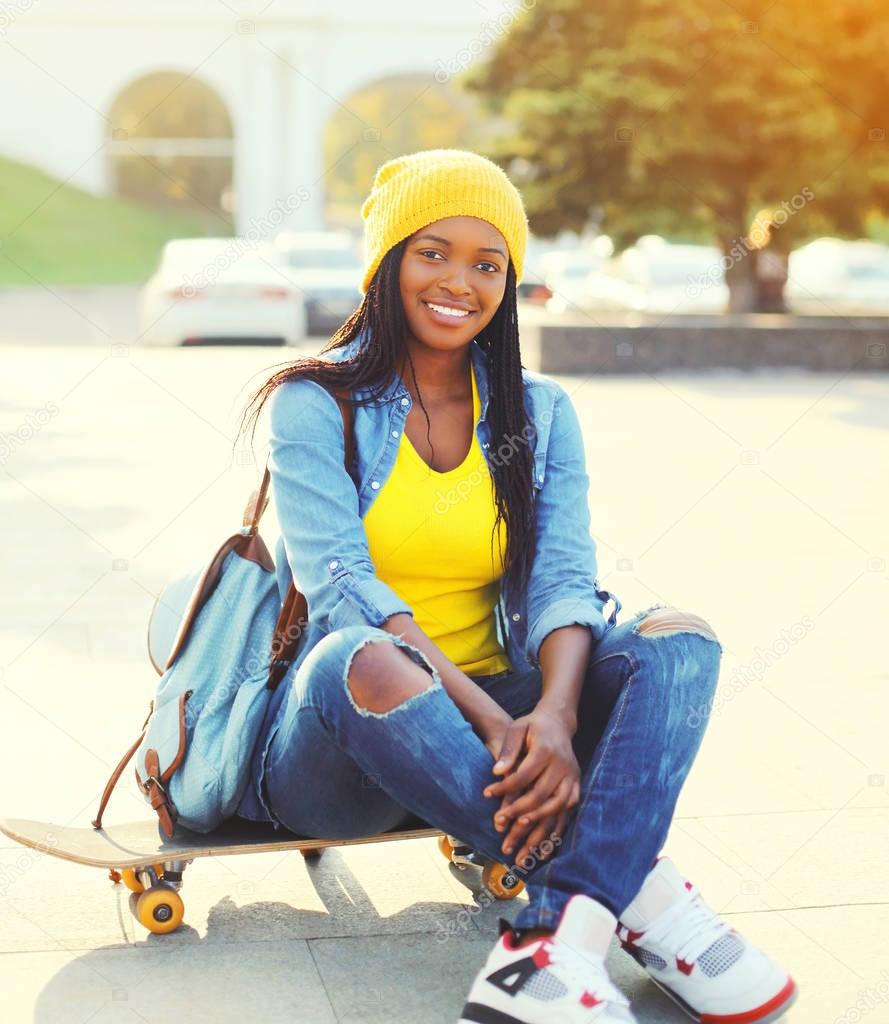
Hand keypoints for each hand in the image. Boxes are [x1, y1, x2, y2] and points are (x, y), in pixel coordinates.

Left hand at [482, 708, 580, 861]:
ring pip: (556, 808)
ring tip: (520, 844)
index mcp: (546, 750)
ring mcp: (572, 778)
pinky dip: (556, 831)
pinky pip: (567, 813)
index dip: (504, 787)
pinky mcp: (576, 787)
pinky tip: (543, 849)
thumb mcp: (518, 728)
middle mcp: (563, 766)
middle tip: (499, 825)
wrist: (558, 723)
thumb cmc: (533, 726)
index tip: (486, 794)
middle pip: (540, 796)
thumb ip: (508, 749)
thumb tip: (497, 772)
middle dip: (518, 813)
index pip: (524, 775)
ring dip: (538, 829)